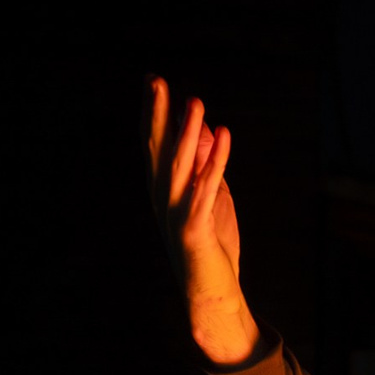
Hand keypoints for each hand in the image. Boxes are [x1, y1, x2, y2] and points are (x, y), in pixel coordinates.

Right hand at [146, 77, 260, 366]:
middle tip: (156, 79)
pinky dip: (215, 161)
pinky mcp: (196, 229)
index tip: (153, 81)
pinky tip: (222, 135)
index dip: (152, 114)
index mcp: (163, 192)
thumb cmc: (213, 247)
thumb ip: (204, 164)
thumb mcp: (212, 197)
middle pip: (157, 150)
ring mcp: (176, 215)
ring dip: (186, 132)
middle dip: (157, 115)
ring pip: (178, 166)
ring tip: (194, 100)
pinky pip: (206, 188)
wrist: (212, 295)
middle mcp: (163, 200)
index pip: (154, 146)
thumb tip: (203, 128)